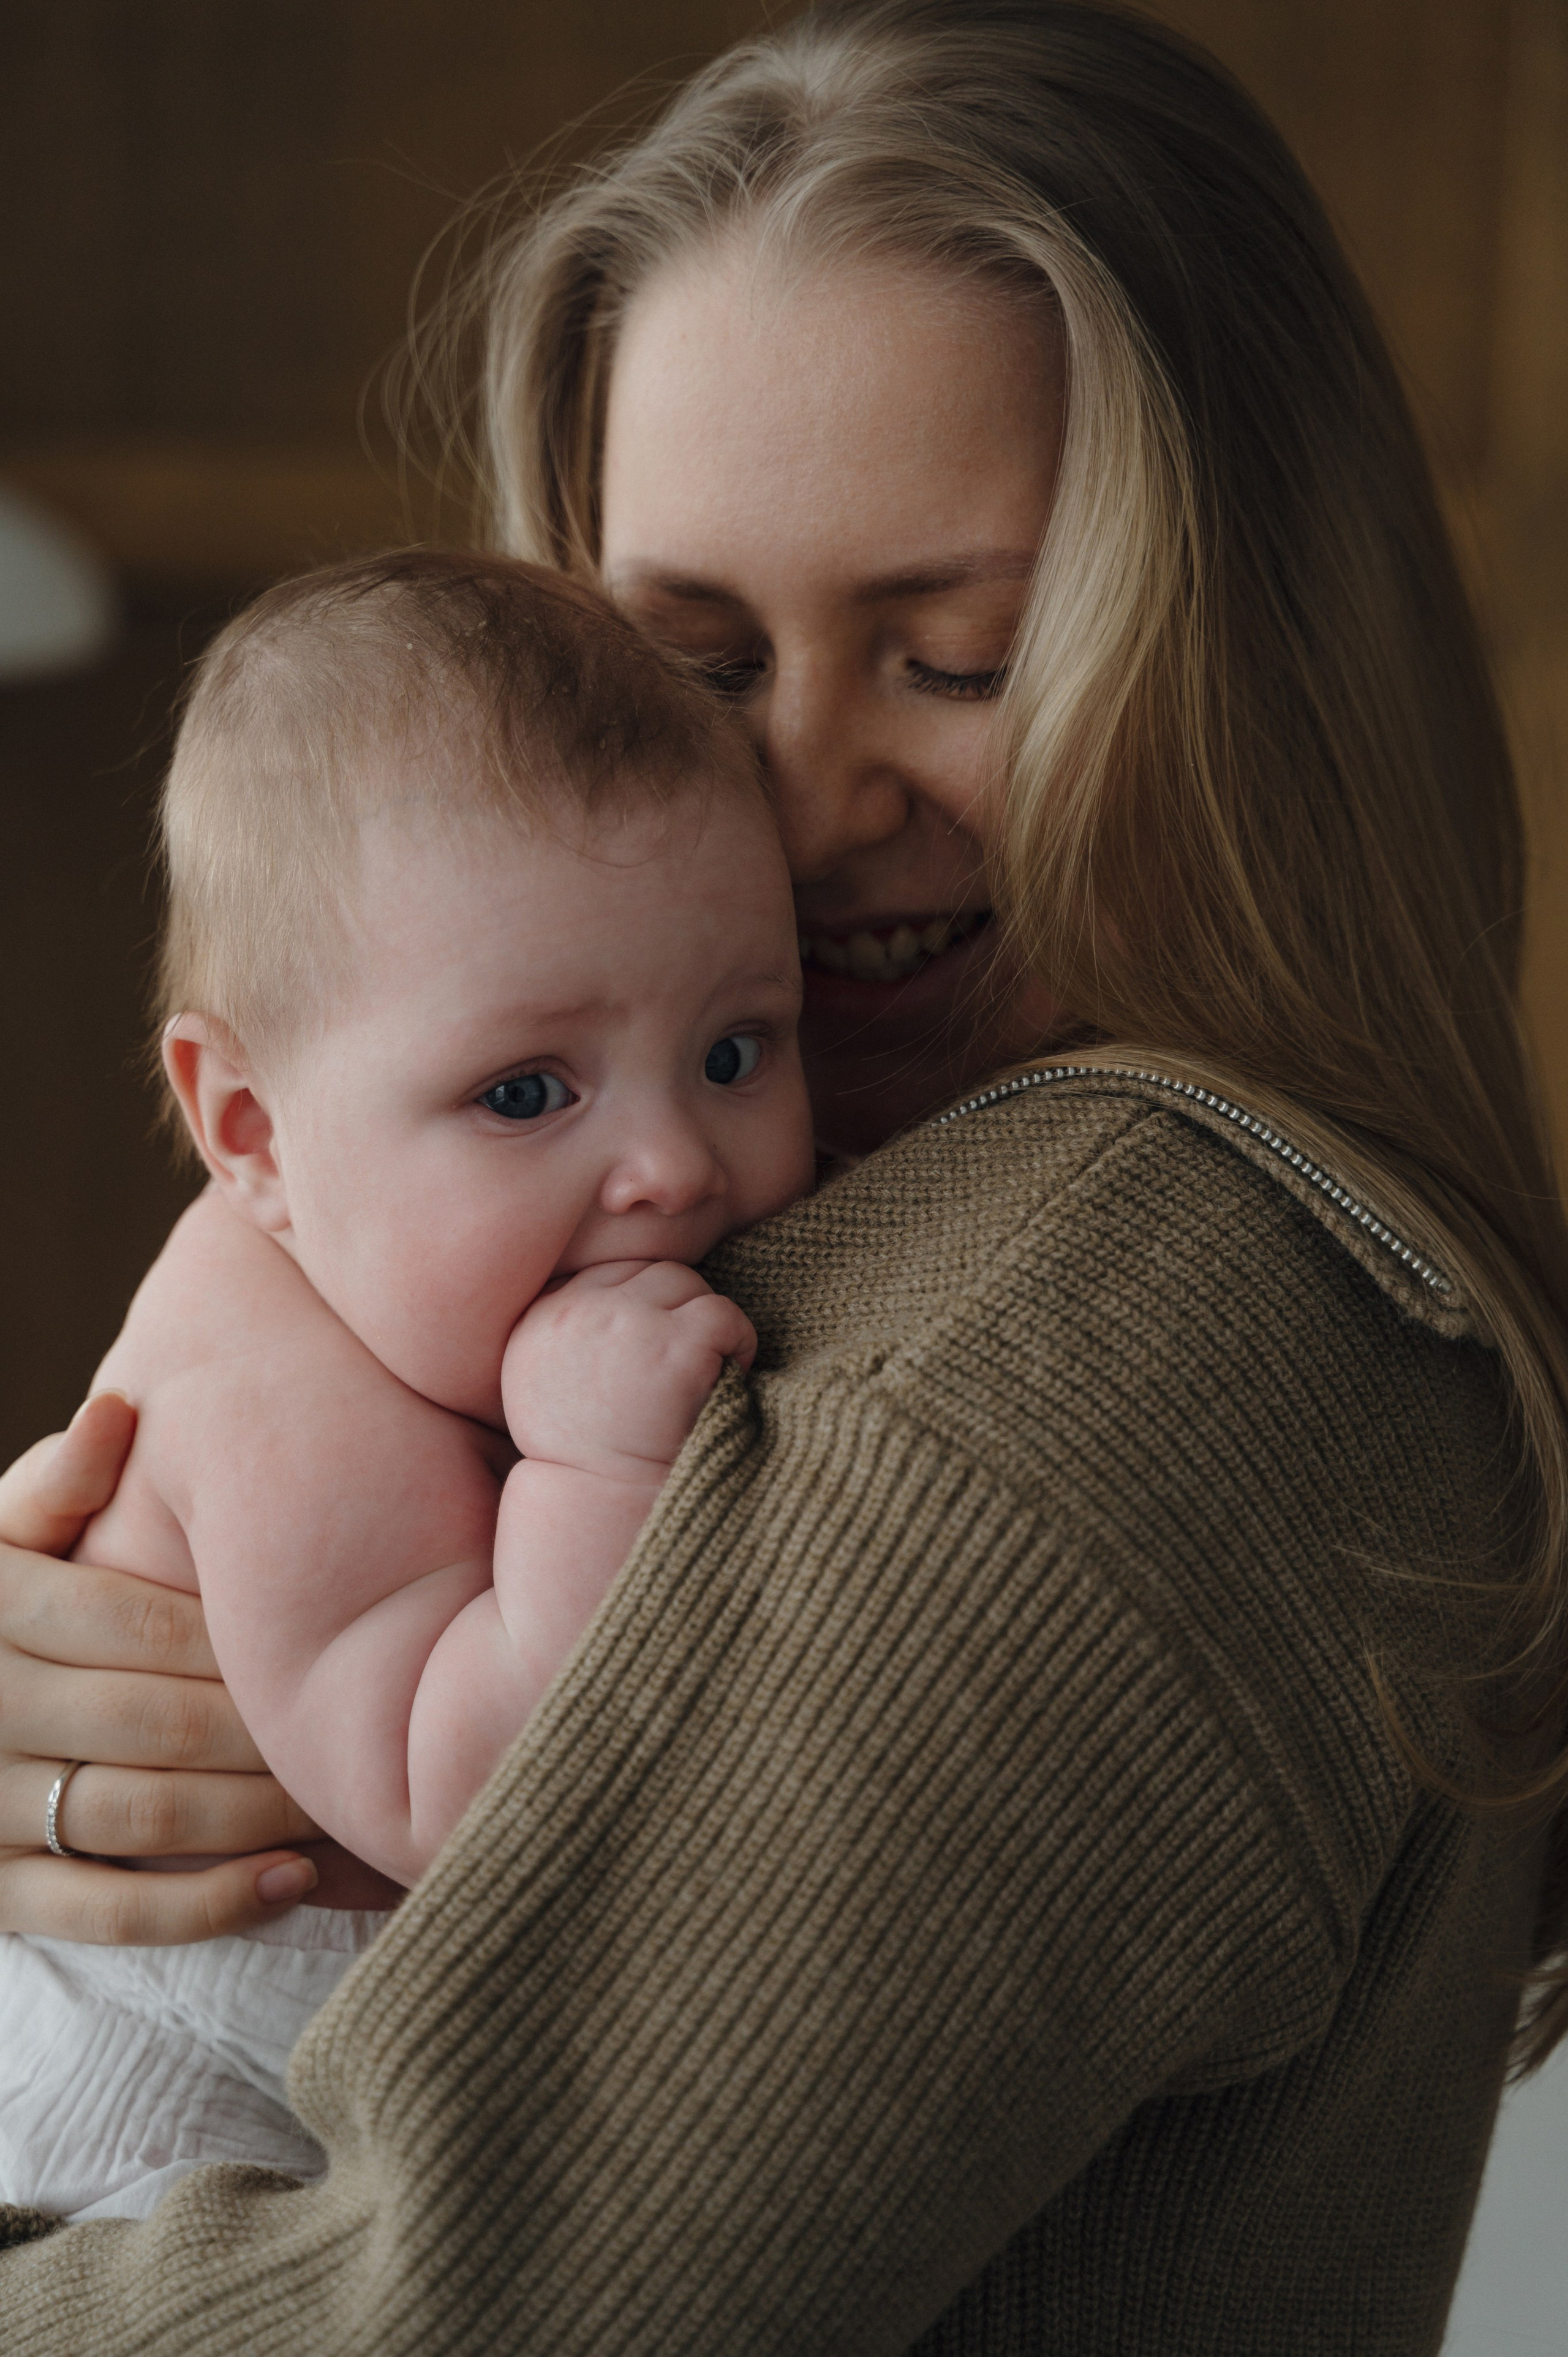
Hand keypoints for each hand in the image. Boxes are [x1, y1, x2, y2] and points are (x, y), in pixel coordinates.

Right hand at [0, 1393, 321, 1941]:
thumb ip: (56, 1486)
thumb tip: (120, 1411)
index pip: (137, 1622)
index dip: (239, 1636)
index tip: (330, 1635)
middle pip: (157, 1721)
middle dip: (269, 1728)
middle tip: (370, 1724)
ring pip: (143, 1817)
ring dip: (258, 1813)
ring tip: (346, 1798)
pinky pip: (108, 1912)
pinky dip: (206, 1904)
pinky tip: (293, 1881)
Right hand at [502, 1260, 754, 1479]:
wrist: (602, 1512)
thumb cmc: (586, 1461)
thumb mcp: (548, 1387)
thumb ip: (572, 1334)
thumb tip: (633, 1293)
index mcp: (536, 1321)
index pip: (610, 1273)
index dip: (646, 1309)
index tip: (654, 1357)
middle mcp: (572, 1312)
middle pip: (651, 1273)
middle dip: (679, 1313)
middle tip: (685, 1369)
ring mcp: (623, 1323)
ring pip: (687, 1283)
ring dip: (706, 1325)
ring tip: (701, 1377)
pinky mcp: (672, 1344)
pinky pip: (723, 1313)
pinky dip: (739, 1343)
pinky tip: (727, 1381)